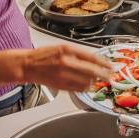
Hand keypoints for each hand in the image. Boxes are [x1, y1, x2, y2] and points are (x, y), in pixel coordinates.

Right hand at [0, 45, 114, 92]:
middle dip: (104, 75)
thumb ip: (78, 54)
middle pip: (92, 71)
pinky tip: (86, 85)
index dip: (104, 63)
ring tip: (96, 80)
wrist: (27, 65)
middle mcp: (66, 63)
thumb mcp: (62, 48)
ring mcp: (63, 75)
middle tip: (110, 76)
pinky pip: (78, 89)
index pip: (92, 58)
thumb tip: (94, 60)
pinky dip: (85, 88)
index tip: (111, 66)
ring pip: (86, 82)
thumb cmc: (43, 55)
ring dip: (94, 82)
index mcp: (67, 50)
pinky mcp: (61, 85)